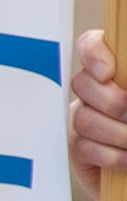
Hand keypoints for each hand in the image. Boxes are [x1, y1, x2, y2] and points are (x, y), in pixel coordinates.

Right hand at [73, 29, 126, 179]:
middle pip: (82, 84)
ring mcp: (84, 116)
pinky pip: (83, 146)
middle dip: (112, 103)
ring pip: (84, 119)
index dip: (93, 55)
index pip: (91, 45)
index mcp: (115, 70)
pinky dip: (111, 155)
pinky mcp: (79, 145)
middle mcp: (95, 89)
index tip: (108, 73)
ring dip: (118, 134)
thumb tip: (123, 91)